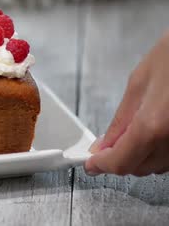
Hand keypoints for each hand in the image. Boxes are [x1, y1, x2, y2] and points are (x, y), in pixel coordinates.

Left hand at [85, 30, 168, 175]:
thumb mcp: (139, 83)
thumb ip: (120, 121)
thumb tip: (103, 144)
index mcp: (153, 124)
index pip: (121, 162)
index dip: (101, 165)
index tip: (91, 163)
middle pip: (140, 169)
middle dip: (120, 159)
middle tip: (107, 144)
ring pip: (159, 166)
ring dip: (141, 156)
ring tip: (133, 131)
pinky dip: (160, 150)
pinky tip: (153, 131)